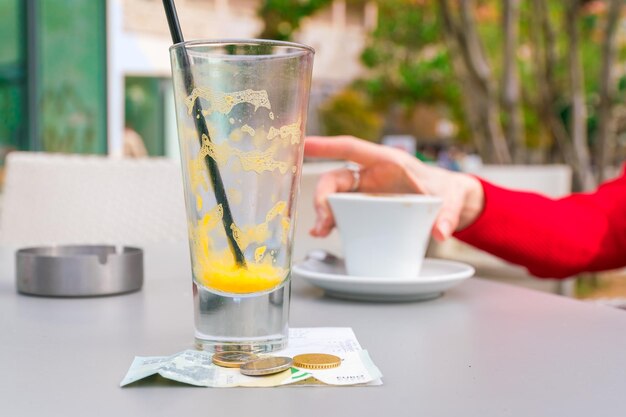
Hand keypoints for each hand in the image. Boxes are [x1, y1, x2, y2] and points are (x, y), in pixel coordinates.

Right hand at [304, 136, 484, 240]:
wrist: (449, 201)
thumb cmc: (447, 191)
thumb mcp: (453, 199)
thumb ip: (449, 214)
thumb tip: (441, 232)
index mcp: (388, 162)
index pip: (351, 148)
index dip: (327, 146)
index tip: (304, 144)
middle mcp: (371, 174)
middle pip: (336, 178)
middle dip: (323, 196)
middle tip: (322, 219)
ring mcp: (365, 191)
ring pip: (334, 196)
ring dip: (323, 211)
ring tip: (321, 231)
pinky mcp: (364, 207)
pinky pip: (341, 211)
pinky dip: (330, 221)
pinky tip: (323, 232)